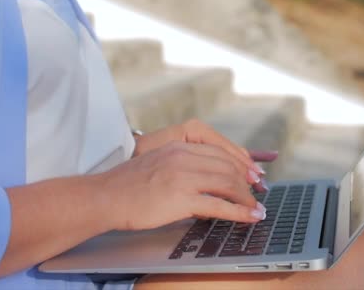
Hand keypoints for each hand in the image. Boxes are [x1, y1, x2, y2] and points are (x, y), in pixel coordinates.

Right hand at [100, 141, 266, 230]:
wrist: (104, 197)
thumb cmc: (127, 186)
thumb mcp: (158, 164)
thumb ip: (182, 166)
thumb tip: (206, 182)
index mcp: (178, 145)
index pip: (220, 151)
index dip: (241, 162)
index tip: (254, 173)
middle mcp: (183, 156)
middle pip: (228, 165)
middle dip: (248, 181)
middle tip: (259, 192)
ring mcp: (183, 176)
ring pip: (228, 183)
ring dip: (247, 198)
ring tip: (256, 208)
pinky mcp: (181, 198)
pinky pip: (219, 204)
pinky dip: (239, 212)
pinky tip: (250, 217)